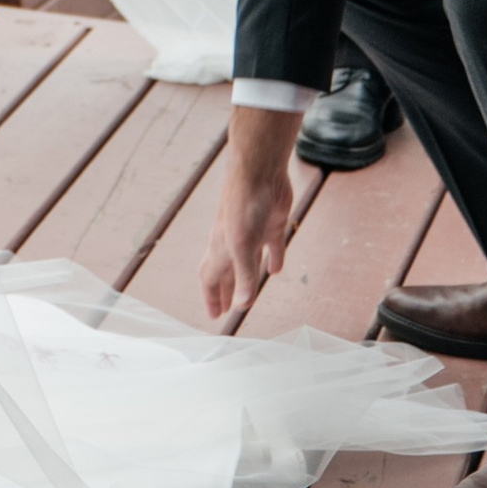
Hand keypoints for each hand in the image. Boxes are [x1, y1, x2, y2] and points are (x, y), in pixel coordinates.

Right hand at [201, 106, 301, 319]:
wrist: (260, 171)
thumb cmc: (244, 205)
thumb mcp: (243, 245)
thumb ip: (245, 276)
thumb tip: (242, 306)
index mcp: (221, 247)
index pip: (209, 277)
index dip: (211, 297)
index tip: (214, 317)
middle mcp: (233, 241)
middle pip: (226, 273)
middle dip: (225, 292)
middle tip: (226, 311)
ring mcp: (252, 232)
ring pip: (247, 263)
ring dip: (246, 280)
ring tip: (247, 296)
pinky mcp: (271, 223)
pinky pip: (271, 246)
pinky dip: (273, 259)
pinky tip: (276, 269)